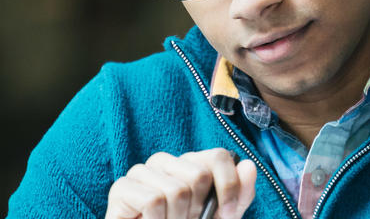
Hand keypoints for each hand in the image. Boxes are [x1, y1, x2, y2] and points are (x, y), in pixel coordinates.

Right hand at [104, 148, 258, 218]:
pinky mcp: (121, 187)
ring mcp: (141, 172)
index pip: (218, 156)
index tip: (227, 213)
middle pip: (198, 175)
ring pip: (176, 190)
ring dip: (176, 218)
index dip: (228, 186)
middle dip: (197, 209)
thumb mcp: (219, 217)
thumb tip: (248, 166)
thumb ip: (237, 195)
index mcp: (188, 163)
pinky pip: (152, 200)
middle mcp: (164, 162)